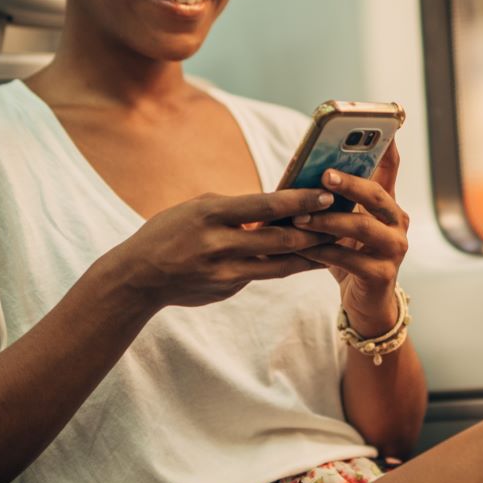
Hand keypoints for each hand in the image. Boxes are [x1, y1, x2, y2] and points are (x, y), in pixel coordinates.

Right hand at [108, 188, 336, 309]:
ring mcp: (225, 271)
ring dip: (310, 255)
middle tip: (345, 221)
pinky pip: (263, 274)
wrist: (138, 277)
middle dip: (316, 230)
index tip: (328, 193)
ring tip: (336, 244)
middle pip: (281, 238)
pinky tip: (306, 260)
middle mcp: (220, 243)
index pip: (267, 205)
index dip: (301, 200)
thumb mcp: (199, 208)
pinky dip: (285, 266)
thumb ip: (237, 209)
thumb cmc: (170, 232)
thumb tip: (278, 205)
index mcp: (213, 213)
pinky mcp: (227, 289)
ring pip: (279, 264)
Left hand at [292, 142, 409, 332]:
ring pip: (362, 227)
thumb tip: (303, 169)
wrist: (364, 303)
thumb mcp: (346, 223)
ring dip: (328, 221)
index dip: (386, 145)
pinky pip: (349, 259)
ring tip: (299, 218)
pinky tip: (300, 248)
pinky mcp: (383, 274)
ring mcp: (394, 248)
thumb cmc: (349, 255)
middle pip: (377, 194)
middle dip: (350, 183)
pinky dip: (322, 252)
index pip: (390, 167)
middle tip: (324, 175)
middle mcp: (397, 222)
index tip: (377, 123)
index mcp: (388, 203)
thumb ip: (335, 199)